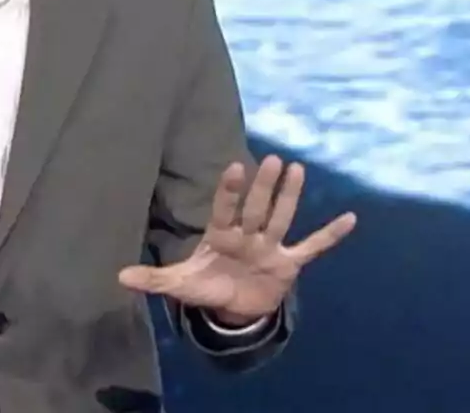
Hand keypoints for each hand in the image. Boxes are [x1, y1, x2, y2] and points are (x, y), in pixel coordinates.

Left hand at [118, 156, 355, 322]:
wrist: (234, 309)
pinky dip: (330, 236)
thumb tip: (119, 277)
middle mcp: (247, 235)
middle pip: (256, 208)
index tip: (235, 167)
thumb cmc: (206, 287)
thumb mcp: (179, 285)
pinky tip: (349, 218)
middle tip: (273, 159)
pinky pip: (312, 247)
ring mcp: (269, 247)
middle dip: (264, 187)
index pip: (224, 209)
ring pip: (282, 218)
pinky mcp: (289, 264)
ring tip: (297, 168)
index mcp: (220, 236)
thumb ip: (153, 279)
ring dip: (290, 196)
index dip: (229, 190)